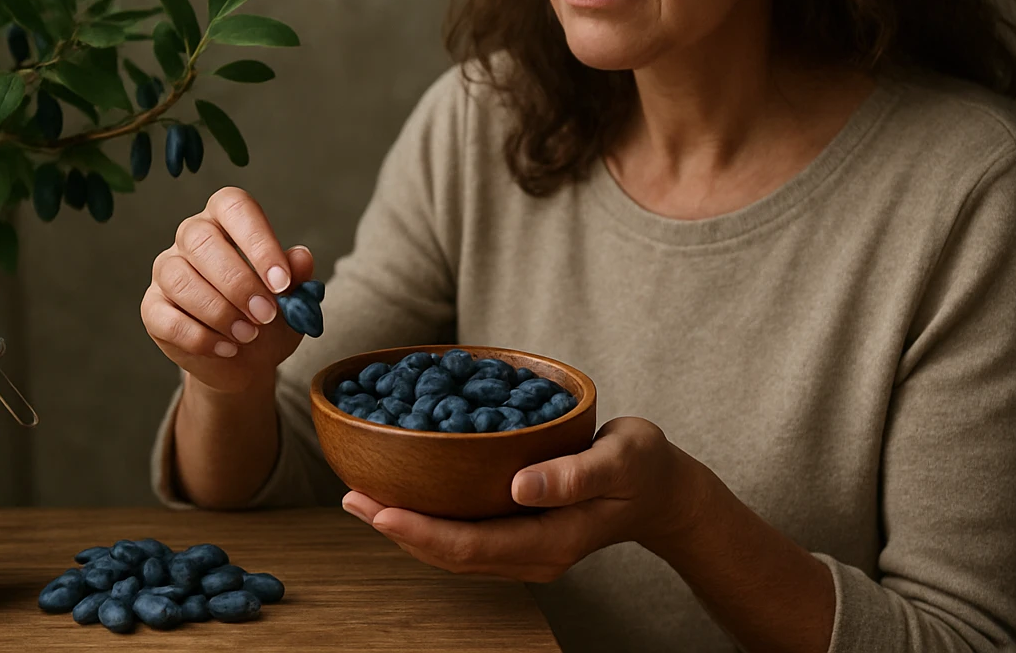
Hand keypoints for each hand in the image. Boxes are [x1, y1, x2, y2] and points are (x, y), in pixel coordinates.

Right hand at [142, 186, 314, 393]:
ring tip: (248, 334)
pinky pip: (166, 318)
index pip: (235, 208)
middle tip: (266, 315)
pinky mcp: (152, 307)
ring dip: (219, 312)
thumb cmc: (266, 316)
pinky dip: (200, 338)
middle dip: (238, 283)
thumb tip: (301, 258)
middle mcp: (190, 236)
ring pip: (180, 279)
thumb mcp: (291, 298)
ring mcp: (166, 270)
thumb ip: (297, 276)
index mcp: (226, 219)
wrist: (244, 360)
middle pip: (201, 241)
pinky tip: (227, 347)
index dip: (258, 243)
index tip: (281, 282)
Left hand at [341, 417, 705, 581]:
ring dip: (406, 528)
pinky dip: (429, 519)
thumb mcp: (620, 460)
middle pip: (451, 554)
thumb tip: (519, 484)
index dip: (421, 531)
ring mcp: (525, 549)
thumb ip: (572, 474)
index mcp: (551, 541)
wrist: (663, 490)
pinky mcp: (521, 534)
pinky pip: (465, 536)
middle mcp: (531, 555)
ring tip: (362, 499)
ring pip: (453, 550)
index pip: (472, 545)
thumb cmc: (643, 467)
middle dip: (397, 530)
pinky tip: (404, 496)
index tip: (380, 509)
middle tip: (353, 498)